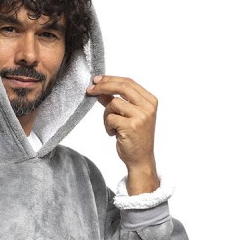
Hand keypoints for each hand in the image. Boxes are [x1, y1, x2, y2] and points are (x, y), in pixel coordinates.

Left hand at [86, 75, 160, 194]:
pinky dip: (107, 126)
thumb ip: (117, 102)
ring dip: (106, 115)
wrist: (140, 160)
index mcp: (150, 101)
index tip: (97, 80)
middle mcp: (148, 107)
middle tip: (89, 90)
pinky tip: (113, 134)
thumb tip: (100, 91)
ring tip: (111, 126)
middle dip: (103, 87)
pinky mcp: (131, 126)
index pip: (128, 82)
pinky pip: (110, 118)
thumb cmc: (135, 138)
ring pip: (113, 103)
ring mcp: (140, 116)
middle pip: (122, 87)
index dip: (111, 79)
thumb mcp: (128, 117)